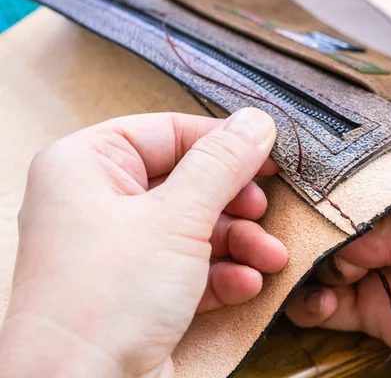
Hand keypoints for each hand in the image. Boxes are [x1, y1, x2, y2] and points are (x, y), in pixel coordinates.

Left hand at [0, 109, 286, 377]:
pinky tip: (246, 286)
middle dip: (235, 203)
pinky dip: (223, 275)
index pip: (167, 132)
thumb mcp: (175, 219)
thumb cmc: (105, 299)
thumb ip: (221, 165)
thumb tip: (257, 122)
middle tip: (265, 210)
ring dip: (240, 244)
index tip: (267, 153)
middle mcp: (99, 203)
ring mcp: (120, 250)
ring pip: (194, 228)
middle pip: (187, 183)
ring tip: (271, 258)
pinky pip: (190, 268)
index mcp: (87, 166)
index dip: (221, 142)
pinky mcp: (139, 290)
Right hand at [286, 186, 390, 376]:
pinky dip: (312, 306)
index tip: (281, 198)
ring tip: (288, 270)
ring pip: (320, 268)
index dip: (312, 194)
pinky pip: (331, 309)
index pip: (343, 187)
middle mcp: (389, 231)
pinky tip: (314, 301)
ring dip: (298, 270)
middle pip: (325, 229)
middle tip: (271, 238)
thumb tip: (342, 240)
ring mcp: (382, 273)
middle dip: (297, 233)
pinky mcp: (381, 314)